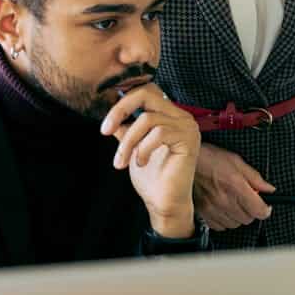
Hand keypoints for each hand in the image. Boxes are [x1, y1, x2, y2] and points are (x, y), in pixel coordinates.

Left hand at [101, 83, 199, 237]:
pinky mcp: (189, 139)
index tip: (105, 126)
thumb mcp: (132, 146)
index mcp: (170, 115)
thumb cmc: (150, 177)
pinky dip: (143, 148)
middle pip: (147, 95)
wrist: (163, 202)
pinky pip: (159, 133)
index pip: (146, 92)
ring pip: (148, 119)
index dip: (123, 103)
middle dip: (120, 111)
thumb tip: (112, 115)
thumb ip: (126, 128)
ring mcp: (187, 127)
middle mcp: (181, 117)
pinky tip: (141, 163)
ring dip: (128, 141)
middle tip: (105, 130)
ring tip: (121, 161)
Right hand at [192, 143, 273, 230]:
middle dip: (251, 211)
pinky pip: (219, 226)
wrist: (185, 162)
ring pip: (234, 224)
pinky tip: (223, 208)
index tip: (266, 207)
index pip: (258, 210)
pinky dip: (224, 220)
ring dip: (237, 216)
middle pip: (248, 219)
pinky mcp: (202, 214)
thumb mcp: (236, 161)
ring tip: (234, 203)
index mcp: (235, 186)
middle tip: (247, 200)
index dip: (266, 210)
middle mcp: (224, 200)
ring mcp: (212, 209)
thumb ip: (255, 177)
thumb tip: (269, 188)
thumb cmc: (209, 158)